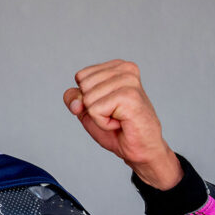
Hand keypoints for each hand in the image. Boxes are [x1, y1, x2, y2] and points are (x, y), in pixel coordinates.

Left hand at [63, 59, 182, 189]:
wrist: (140, 149)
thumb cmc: (117, 128)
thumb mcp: (87, 109)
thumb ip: (74, 97)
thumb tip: (76, 103)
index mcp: (117, 66)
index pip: (80, 77)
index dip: (87, 98)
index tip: (108, 106)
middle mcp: (125, 69)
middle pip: (83, 86)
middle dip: (92, 107)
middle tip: (114, 114)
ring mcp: (129, 81)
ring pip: (88, 99)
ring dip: (99, 116)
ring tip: (119, 118)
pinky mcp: (129, 96)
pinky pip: (95, 110)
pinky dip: (104, 123)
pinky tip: (121, 123)